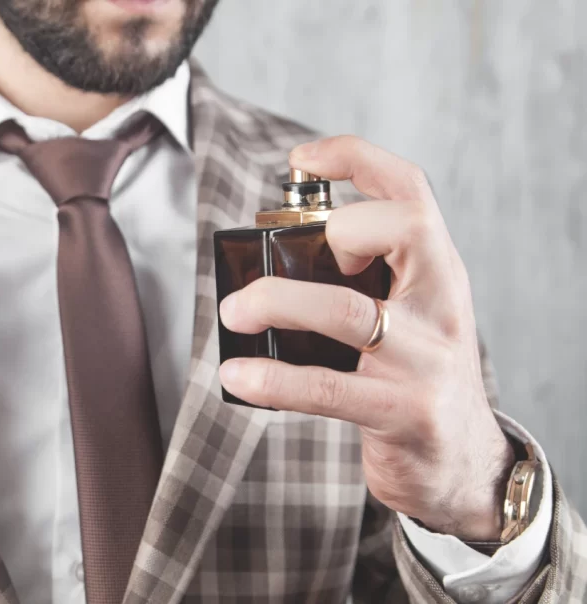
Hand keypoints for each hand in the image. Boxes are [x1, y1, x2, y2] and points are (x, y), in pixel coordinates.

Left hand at [218, 136, 513, 540]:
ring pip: (349, 311)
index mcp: (439, 271)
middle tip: (288, 252)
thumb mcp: (409, 314)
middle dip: (340, 227)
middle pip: (404, 228)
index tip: (301, 159)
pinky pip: (328, 389)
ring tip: (232, 311)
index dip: (358, 159)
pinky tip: (237, 375)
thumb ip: (366, 278)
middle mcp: (442, 305)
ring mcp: (426, 361)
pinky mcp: (403, 414)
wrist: (462, 464)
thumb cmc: (415, 376)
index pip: (412, 192)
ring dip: (279, 301)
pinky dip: (274, 380)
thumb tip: (269, 253)